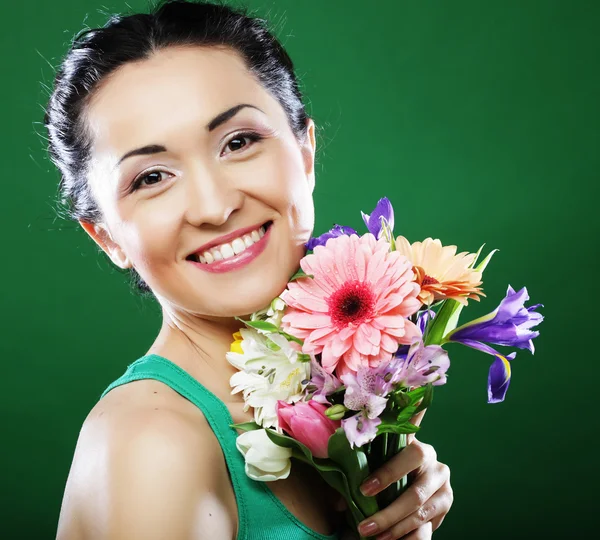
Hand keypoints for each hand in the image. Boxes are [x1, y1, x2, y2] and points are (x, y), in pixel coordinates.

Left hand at [356, 410, 453, 538]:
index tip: (364, 490)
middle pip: (415, 494)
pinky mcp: (445, 507)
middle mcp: (437, 467)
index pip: (409, 456)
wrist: (415, 476)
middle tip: (364, 528)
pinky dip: (407, 538)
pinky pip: (428, 529)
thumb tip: (339, 501)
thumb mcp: (378, 462)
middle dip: (388, 514)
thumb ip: (362, 473)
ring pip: (420, 514)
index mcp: (418, 448)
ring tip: (374, 538)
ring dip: (395, 529)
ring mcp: (444, 489)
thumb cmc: (389, 466)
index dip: (388, 473)